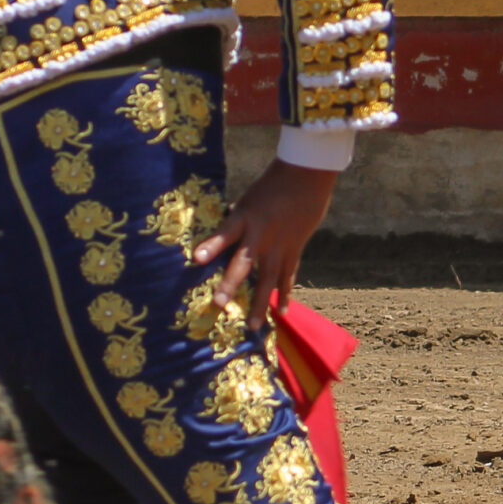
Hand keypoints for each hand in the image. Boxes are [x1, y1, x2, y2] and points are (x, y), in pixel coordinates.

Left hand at [190, 159, 337, 332]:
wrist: (307, 177)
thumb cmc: (271, 186)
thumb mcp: (246, 199)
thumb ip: (234, 221)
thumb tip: (219, 238)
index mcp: (245, 217)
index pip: (225, 233)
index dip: (211, 245)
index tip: (196, 258)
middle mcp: (261, 235)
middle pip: (244, 263)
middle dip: (231, 284)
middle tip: (219, 303)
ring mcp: (279, 245)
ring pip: (268, 279)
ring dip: (261, 303)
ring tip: (253, 326)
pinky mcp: (294, 250)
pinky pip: (288, 276)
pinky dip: (285, 294)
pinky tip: (282, 313)